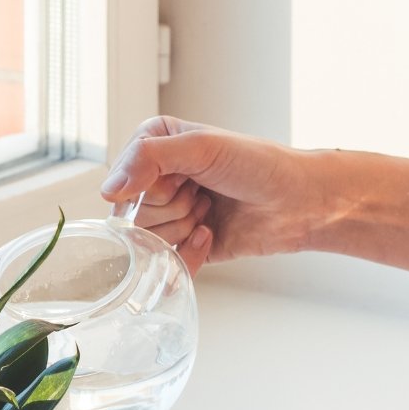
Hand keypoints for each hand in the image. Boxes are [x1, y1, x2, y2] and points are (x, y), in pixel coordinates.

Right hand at [101, 116, 326, 274]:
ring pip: (146, 239)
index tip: (184, 174)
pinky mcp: (181, 245)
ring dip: (182, 227)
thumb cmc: (259, 164)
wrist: (300, 202)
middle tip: (202, 192)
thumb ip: (148, 159)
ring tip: (209, 210)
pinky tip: (210, 234)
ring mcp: (167, 214)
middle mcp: (155, 180)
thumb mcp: (201, 147)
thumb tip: (108, 190)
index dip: (152, 182)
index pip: (122, 176)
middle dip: (171, 206)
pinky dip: (189, 254)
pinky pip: (163, 263)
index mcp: (154, 146)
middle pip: (131, 212)